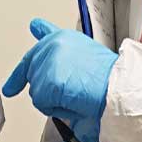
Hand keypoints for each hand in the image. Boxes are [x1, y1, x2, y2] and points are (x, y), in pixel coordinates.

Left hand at [3, 18, 118, 122]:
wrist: (117, 86)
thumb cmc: (107, 74)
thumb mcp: (83, 51)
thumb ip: (59, 50)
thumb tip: (39, 33)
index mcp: (60, 38)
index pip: (38, 46)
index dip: (28, 56)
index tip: (24, 55)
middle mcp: (51, 46)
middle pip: (33, 74)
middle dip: (46, 86)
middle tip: (70, 90)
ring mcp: (48, 65)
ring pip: (37, 92)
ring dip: (54, 99)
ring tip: (77, 92)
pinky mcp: (48, 84)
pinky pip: (43, 105)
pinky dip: (57, 109)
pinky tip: (74, 101)